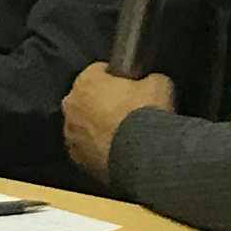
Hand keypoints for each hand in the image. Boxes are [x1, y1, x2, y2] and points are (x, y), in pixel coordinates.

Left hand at [62, 63, 172, 180]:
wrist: (143, 155)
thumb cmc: (144, 114)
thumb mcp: (159, 83)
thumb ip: (149, 78)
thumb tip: (151, 83)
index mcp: (86, 80)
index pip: (99, 71)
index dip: (117, 78)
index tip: (129, 87)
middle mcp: (72, 105)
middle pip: (88, 99)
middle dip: (104, 103)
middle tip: (127, 111)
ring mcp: (71, 134)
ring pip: (84, 126)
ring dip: (98, 127)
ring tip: (123, 134)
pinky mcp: (77, 159)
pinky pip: (87, 149)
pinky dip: (98, 149)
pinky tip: (118, 150)